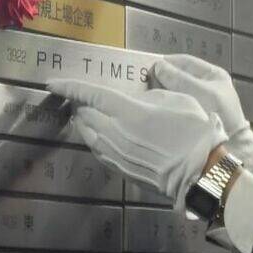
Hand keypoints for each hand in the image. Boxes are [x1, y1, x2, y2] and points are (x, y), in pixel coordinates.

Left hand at [47, 78, 226, 211]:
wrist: (200, 171)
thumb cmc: (194, 130)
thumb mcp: (176, 99)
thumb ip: (149, 95)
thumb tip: (135, 98)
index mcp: (129, 111)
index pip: (90, 95)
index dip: (69, 86)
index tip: (52, 82)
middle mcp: (116, 132)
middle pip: (85, 114)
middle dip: (78, 103)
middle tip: (79, 96)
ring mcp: (117, 153)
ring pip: (88, 134)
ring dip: (84, 122)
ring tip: (85, 114)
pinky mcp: (121, 169)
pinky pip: (98, 151)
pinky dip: (92, 140)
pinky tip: (97, 136)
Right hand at [151, 54, 252, 179]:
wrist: (231, 146)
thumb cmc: (219, 115)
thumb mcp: (200, 92)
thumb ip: (178, 78)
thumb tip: (158, 66)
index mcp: (213, 75)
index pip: (184, 62)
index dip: (166, 62)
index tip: (147, 66)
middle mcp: (206, 86)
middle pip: (178, 77)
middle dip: (160, 78)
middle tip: (140, 82)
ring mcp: (199, 102)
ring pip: (175, 91)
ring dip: (161, 92)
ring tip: (143, 94)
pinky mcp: (192, 116)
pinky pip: (175, 105)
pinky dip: (165, 105)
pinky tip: (153, 107)